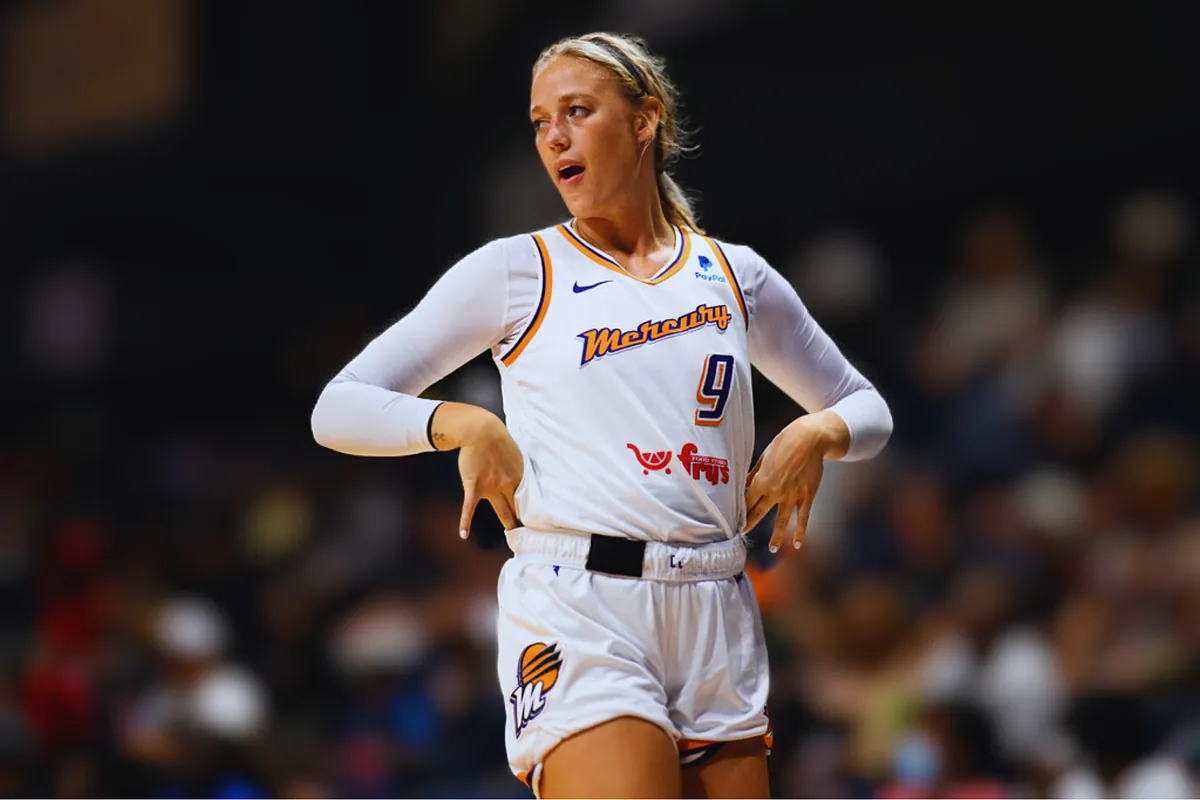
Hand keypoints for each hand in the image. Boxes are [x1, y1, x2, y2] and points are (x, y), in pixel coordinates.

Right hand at [430, 402, 524, 537]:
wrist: (479, 431)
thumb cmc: (498, 439)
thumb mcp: (517, 454)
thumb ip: (522, 468)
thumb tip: (528, 477)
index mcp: (519, 476)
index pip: (529, 499)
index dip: (534, 511)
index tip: (541, 522)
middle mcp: (507, 484)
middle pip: (518, 507)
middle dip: (525, 522)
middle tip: (531, 535)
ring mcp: (491, 487)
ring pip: (502, 510)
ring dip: (509, 524)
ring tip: (514, 538)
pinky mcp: (474, 486)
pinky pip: (469, 507)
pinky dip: (465, 521)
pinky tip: (463, 534)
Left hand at [744, 411, 848, 552]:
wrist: (810, 439)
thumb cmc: (785, 442)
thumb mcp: (765, 455)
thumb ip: (754, 472)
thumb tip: (744, 483)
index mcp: (762, 480)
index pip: (746, 501)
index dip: (739, 512)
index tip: (733, 521)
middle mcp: (775, 491)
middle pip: (758, 513)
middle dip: (749, 525)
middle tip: (742, 536)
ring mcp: (791, 496)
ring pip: (781, 520)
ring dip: (776, 536)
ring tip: (772, 549)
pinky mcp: (806, 496)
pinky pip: (803, 518)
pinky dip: (801, 532)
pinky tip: (798, 545)